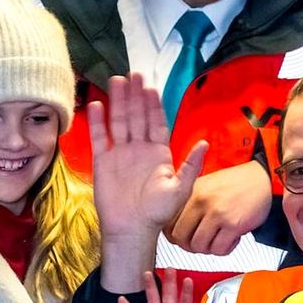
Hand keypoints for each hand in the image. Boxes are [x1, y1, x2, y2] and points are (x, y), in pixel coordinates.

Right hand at [89, 73, 207, 240]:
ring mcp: (120, 153)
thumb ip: (191, 165)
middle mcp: (139, 149)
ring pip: (119, 121)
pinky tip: (98, 105)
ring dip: (118, 102)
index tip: (151, 86)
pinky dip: (98, 122)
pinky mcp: (102, 161)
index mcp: (158, 153)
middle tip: (134, 74)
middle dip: (135, 95)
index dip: (154, 104)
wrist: (132, 229)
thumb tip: (205, 143)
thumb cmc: (158, 213)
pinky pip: (100, 138)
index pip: (156, 122)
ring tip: (117, 80)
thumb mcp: (180, 189)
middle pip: (137, 116)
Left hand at [165, 160, 272, 254]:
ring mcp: (217, 214)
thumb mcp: (206, 185)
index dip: (174, 237)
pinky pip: (219, 249)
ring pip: (199, 246)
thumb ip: (190, 203)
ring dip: (208, 249)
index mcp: (191, 193)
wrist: (262, 177)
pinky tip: (230, 240)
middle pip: (181, 238)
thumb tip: (175, 228)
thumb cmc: (235, 183)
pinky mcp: (233, 224)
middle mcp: (202, 202)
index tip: (182, 239)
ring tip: (217, 240)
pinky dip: (224, 249)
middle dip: (189, 246)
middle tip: (200, 244)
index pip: (169, 224)